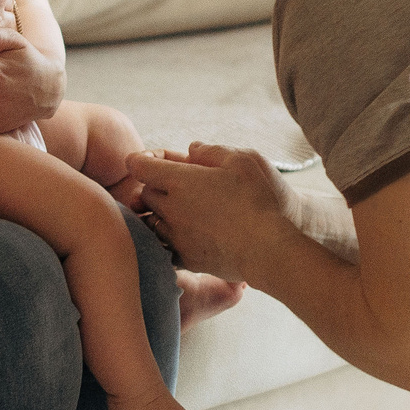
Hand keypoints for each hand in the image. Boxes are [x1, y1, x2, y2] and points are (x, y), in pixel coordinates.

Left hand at [127, 143, 292, 283]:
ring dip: (161, 213)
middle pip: (146, 194)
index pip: (140, 166)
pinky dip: (168, 240)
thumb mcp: (241, 160)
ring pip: (152, 222)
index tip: (150, 159)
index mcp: (179, 181)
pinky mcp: (187, 260)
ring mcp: (176, 237)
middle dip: (156, 186)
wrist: (269, 248)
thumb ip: (211, 151)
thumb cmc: (258, 199)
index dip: (142, 158)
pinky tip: (185, 236)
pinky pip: (164, 249)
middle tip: (180, 183)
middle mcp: (171, 209)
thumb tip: (192, 149)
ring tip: (183, 210)